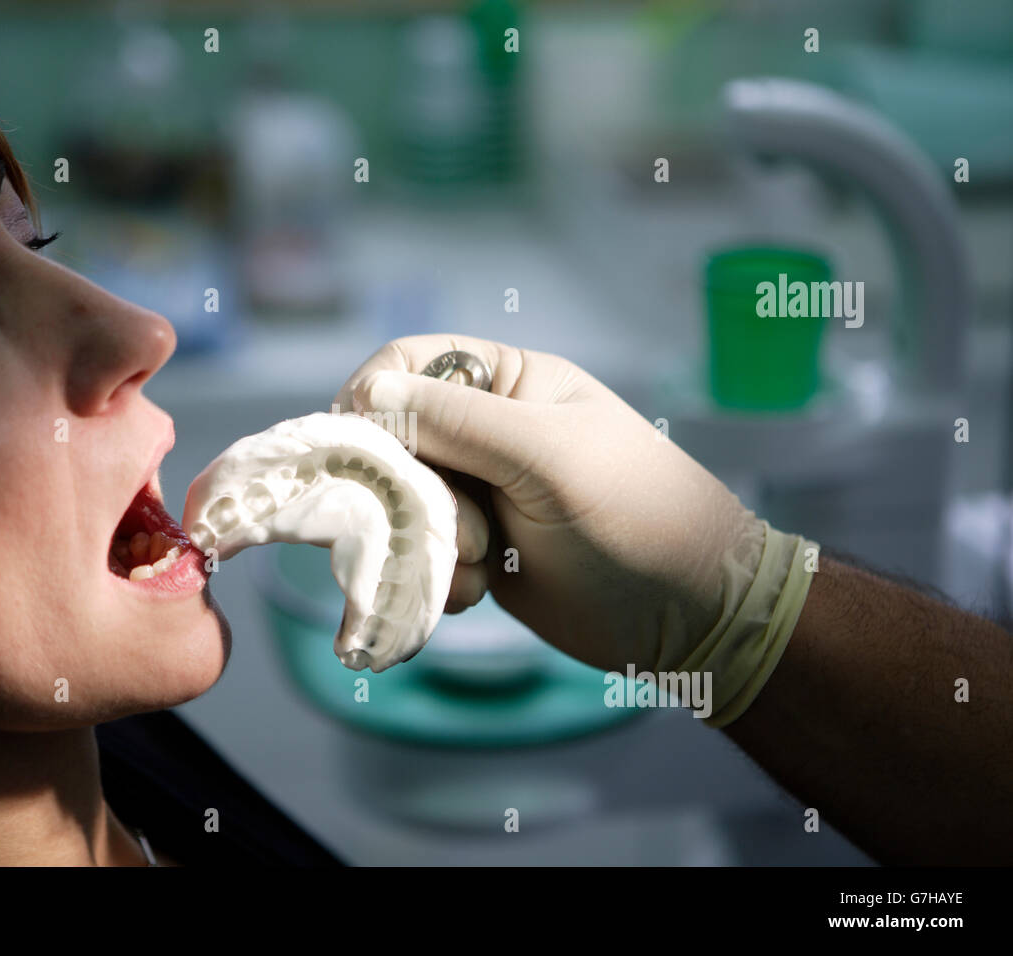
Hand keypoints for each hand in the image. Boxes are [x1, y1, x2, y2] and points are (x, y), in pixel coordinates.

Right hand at [334, 335, 816, 726]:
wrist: (690, 617)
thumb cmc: (635, 517)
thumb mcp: (548, 457)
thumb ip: (459, 422)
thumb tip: (365, 394)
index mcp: (510, 384)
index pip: (409, 364)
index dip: (372, 397)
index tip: (360, 444)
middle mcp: (487, 433)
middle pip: (393, 441)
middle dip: (407, 488)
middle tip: (443, 524)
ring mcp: (480, 494)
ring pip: (402, 504)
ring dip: (427, 540)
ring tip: (483, 564)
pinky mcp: (478, 552)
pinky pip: (423, 553)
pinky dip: (439, 577)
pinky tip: (480, 594)